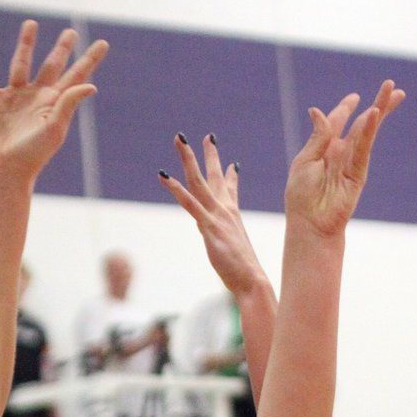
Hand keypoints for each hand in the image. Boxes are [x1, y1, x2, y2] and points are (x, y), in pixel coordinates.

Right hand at [0, 20, 107, 185]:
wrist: (3, 171)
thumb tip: (91, 85)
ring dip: (26, 44)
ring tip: (31, 24)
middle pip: (51, 66)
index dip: (89, 60)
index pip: (75, 76)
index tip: (103, 43)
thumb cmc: (32, 155)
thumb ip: (69, 103)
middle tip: (71, 32)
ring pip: (20, 64)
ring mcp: (14, 98)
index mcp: (54, 103)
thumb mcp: (54, 129)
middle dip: (62, 49)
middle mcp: (36, 98)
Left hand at [161, 136, 266, 296]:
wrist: (252, 280)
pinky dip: (176, 189)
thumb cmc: (244, 272)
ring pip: (199, 181)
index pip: (231, 189)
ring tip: (179, 139)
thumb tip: (224, 238)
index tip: (231, 163)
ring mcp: (217, 216)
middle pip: (215, 176)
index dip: (230, 174)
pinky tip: (164, 176)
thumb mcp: (235, 251)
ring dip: (188, 159)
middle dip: (210, 155)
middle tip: (208, 136)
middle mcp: (226, 210)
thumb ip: (228, 239)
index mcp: (233, 216)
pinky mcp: (209, 226)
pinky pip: (190, 203)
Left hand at [284, 83, 404, 238]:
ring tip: (394, 91)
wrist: (311, 224)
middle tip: (391, 85)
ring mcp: (352, 161)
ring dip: (380, 109)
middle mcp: (341, 152)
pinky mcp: (359, 172)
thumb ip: (317, 136)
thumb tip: (317, 110)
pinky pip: (364, 147)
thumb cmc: (302, 197)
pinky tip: (374, 113)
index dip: (345, 108)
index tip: (354, 97)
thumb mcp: (305, 161)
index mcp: (324, 148)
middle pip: (361, 123)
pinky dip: (369, 130)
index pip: (338, 122)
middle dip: (376, 103)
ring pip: (368, 130)